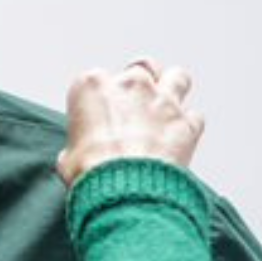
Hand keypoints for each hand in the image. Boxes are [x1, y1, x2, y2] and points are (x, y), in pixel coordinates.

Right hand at [56, 57, 204, 186]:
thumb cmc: (92, 174)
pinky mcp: (186, 123)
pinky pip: (194, 117)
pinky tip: (178, 139)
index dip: (98, 101)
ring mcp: (162, 101)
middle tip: (134, 105)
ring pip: (177, 77)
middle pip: (141, 68)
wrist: (124, 193)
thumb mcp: (67, 159)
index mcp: (93, 87)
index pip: (95, 81)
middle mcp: (130, 85)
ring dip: (172, 89)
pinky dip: (188, 126)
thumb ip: (78, 146)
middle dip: (139, 83)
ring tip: (165, 108)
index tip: (97, 118)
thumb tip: (79, 155)